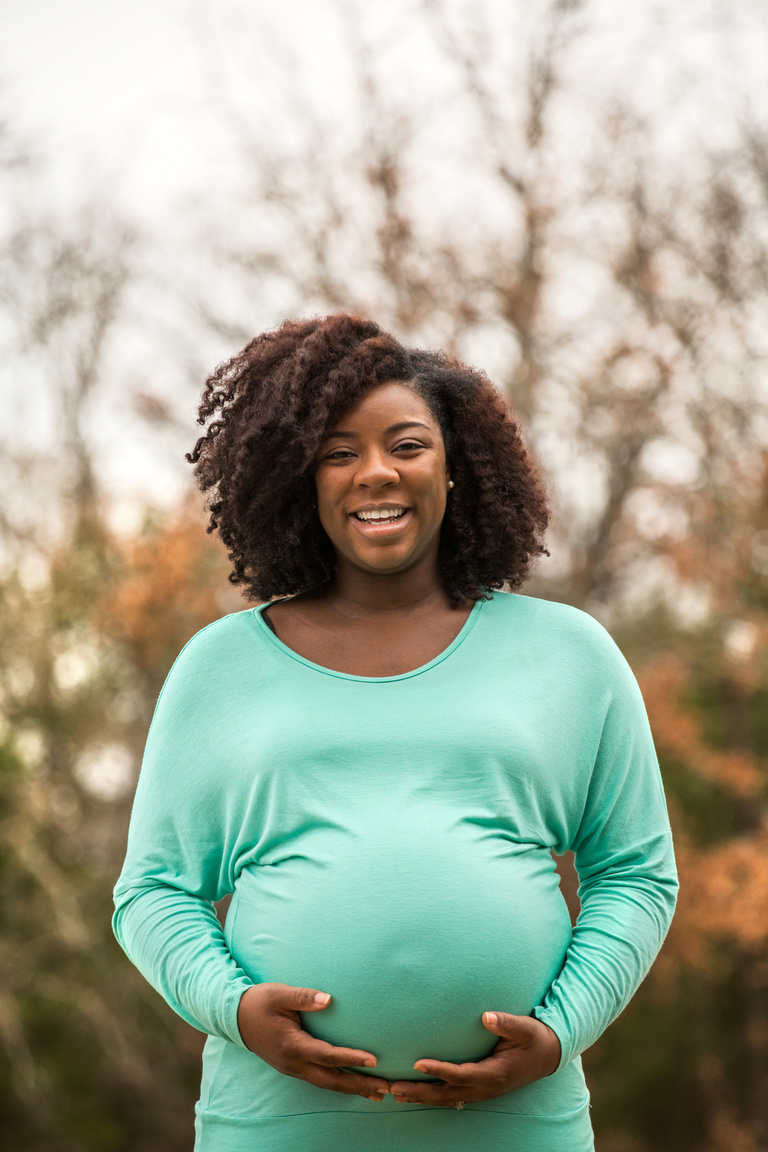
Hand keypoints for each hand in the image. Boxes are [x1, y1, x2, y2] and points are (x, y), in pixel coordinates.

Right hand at [237, 983, 390, 1100]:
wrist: (236, 1018)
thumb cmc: (260, 1002)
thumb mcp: (280, 994)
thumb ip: (304, 997)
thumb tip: (328, 999)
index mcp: (292, 1045)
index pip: (327, 1055)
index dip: (350, 1058)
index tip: (373, 1060)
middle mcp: (293, 1063)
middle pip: (331, 1080)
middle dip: (359, 1085)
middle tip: (385, 1087)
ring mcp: (293, 1068)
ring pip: (326, 1084)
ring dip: (352, 1089)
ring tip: (376, 1092)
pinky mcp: (293, 1067)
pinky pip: (320, 1080)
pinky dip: (339, 1084)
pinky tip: (353, 1084)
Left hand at [389, 1012, 560, 1107]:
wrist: (548, 1056)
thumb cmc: (534, 1038)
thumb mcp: (525, 1028)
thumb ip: (507, 1023)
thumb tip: (487, 1016)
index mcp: (495, 1073)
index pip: (460, 1074)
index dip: (439, 1070)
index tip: (417, 1063)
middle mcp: (486, 1087)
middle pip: (447, 1094)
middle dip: (420, 1092)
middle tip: (393, 1088)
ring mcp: (482, 1092)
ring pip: (447, 1099)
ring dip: (422, 1097)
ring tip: (396, 1093)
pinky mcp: (480, 1090)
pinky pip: (452, 1097)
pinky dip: (433, 1097)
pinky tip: (417, 1093)